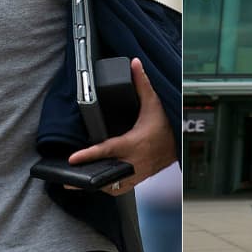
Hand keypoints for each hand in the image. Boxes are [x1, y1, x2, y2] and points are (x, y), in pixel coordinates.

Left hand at [67, 58, 175, 195]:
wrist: (184, 143)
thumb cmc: (167, 124)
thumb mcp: (154, 103)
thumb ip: (142, 83)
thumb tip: (134, 63)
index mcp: (135, 142)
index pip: (108, 150)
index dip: (89, 155)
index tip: (72, 159)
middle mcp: (135, 161)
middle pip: (107, 174)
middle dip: (86, 178)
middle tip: (67, 180)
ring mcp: (137, 173)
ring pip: (113, 185)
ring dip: (96, 185)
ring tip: (76, 184)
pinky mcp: (139, 178)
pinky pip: (121, 188)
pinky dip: (109, 188)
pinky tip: (97, 186)